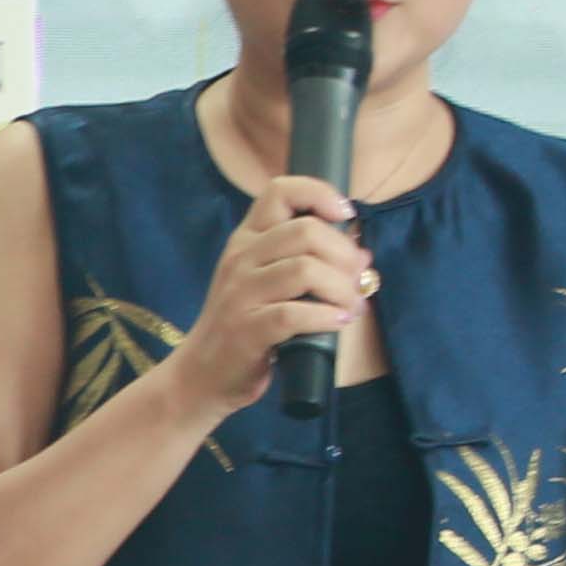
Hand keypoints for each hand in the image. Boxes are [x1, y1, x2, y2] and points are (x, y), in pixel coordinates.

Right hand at [172, 174, 371, 417]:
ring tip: (351, 306)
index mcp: (247, 239)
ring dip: (342, 289)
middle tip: (357, 280)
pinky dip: (326, 317)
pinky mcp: (246, 330)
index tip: (344, 214)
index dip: (319, 193)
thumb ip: (309, 261)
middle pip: (305, 231)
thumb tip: (362, 254)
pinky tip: (338, 322)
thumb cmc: (246, 324)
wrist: (203, 374)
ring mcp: (240, 293)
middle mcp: (241, 258)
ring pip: (305, 270)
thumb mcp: (269, 283)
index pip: (279, 191)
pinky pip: (295, 314)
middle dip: (344, 254)